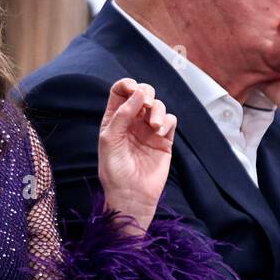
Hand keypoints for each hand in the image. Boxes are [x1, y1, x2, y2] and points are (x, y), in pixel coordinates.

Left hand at [97, 78, 176, 230]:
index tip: (132, 88)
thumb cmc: (115, 171)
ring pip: (158, 106)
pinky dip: (167, 121)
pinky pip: (170, 120)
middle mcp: (132, 122)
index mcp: (114, 119)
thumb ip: (122, 114)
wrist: (132, 195)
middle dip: (146, 93)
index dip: (127, 84)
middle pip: (142, 94)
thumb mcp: (109, 139)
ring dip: (157, 110)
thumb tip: (138, 92)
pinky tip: (160, 132)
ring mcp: (149, 130)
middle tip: (145, 105)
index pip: (120, 92)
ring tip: (154, 126)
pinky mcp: (164, 140)